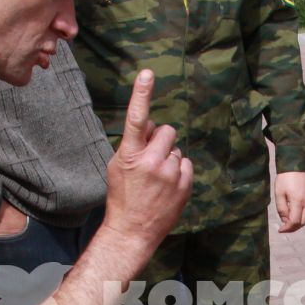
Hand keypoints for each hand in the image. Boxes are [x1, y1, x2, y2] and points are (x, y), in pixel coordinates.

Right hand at [101, 69, 190, 252]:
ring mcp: (170, 174)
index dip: (141, 94)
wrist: (132, 231)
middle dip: (160, 140)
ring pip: (176, 149)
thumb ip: (133, 144)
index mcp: (130, 155)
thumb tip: (149, 126)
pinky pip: (186, 164)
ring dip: (169, 158)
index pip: (136, 118)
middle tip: (151, 158)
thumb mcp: (118, 167)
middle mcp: (152, 162)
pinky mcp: (184, 185)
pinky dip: (179, 171)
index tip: (147, 73)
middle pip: (166, 131)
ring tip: (157, 178)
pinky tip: (167, 186)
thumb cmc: (122, 196)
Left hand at [274, 171, 304, 232]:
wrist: (296, 163)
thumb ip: (281, 208)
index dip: (287, 228)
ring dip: (299, 222)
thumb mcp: (279, 193)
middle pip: (303, 222)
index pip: (294, 221)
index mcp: (297, 201)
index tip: (280, 229)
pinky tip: (297, 212)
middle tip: (284, 227)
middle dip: (293, 227)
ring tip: (290, 220)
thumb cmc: (285, 178)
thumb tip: (285, 220)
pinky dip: (304, 215)